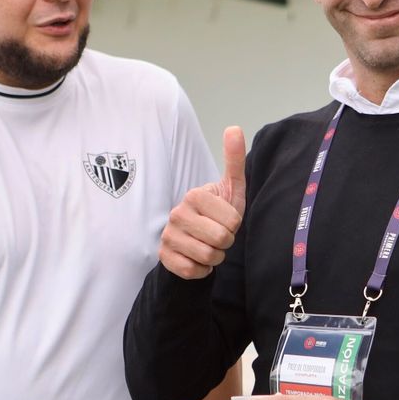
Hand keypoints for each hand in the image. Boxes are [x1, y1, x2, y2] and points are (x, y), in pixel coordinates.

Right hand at [159, 127, 245, 279]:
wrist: (196, 241)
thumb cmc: (218, 214)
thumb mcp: (231, 189)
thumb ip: (234, 160)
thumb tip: (234, 128)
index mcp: (194, 195)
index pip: (232, 221)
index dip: (234, 225)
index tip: (224, 220)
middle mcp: (177, 213)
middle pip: (221, 239)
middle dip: (226, 243)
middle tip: (219, 236)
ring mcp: (168, 235)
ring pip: (208, 257)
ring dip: (215, 257)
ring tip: (209, 246)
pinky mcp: (164, 257)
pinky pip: (193, 271)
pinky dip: (202, 270)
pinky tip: (197, 259)